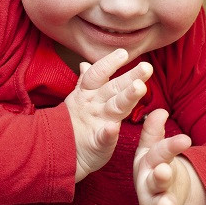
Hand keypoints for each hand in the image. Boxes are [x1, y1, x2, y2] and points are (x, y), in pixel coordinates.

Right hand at [65, 48, 152, 181]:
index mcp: (89, 94)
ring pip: (114, 107)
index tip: (124, 52)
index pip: (99, 74)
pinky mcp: (98, 143)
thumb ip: (86, 82)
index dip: (110, 62)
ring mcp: (96, 123)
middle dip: (130, 77)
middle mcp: (94, 105)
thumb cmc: (72, 124)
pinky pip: (104, 137)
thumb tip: (85, 64)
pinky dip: (108, 132)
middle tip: (146, 67)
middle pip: (113, 88)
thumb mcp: (78, 100)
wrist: (59, 152)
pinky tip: (113, 127)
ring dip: (126, 97)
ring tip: (139, 87)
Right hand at [133, 109, 205, 204]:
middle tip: (164, 171)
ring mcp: (154, 203)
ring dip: (162, 204)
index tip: (186, 139)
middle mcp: (148, 183)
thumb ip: (154, 132)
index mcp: (147, 163)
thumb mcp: (154, 150)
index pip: (159, 153)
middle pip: (153, 179)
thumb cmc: (154, 168)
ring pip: (157, 204)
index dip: (171, 146)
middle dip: (159, 176)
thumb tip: (159, 110)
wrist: (156, 195)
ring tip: (167, 204)